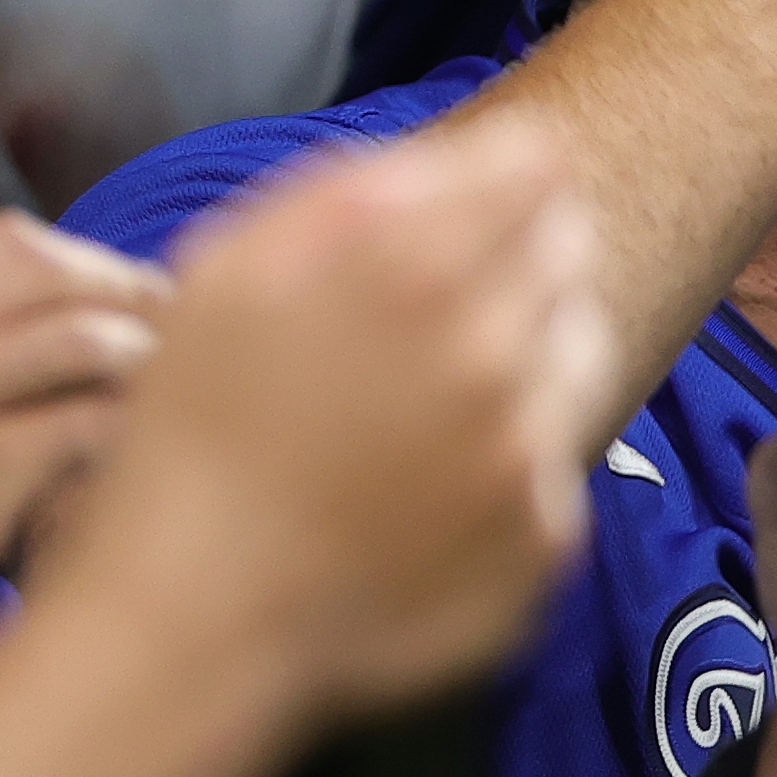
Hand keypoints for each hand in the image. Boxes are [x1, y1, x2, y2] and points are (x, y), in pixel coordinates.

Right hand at [0, 211, 167, 607]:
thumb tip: (115, 297)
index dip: (86, 260)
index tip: (138, 291)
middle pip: (40, 272)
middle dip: (130, 293)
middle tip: (188, 333)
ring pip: (76, 337)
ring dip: (147, 357)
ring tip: (178, 393)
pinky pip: (86, 418)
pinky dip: (134, 424)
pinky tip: (153, 452)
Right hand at [35, 118, 606, 733]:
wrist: (199, 617)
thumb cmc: (195, 436)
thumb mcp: (229, 273)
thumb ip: (351, 191)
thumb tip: (459, 158)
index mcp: (411, 267)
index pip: (539, 167)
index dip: (510, 175)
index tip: (488, 196)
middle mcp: (492, 349)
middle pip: (570, 253)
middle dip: (522, 257)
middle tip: (446, 301)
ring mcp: (531, 447)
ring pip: (582, 351)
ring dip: (533, 349)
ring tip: (436, 391)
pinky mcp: (549, 531)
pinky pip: (559, 456)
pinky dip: (516, 453)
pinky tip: (435, 477)